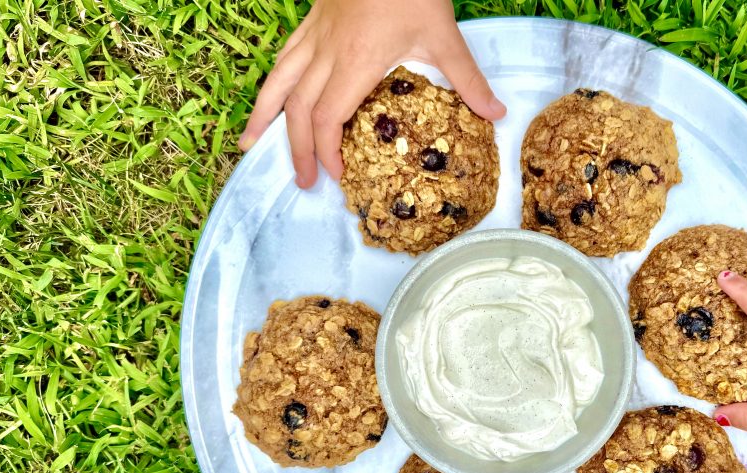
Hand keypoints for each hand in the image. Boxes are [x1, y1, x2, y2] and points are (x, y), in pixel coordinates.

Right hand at [239, 0, 505, 187]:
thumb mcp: (444, 34)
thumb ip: (468, 79)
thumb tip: (496, 114)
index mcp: (355, 62)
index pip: (328, 118)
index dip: (327, 151)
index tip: (335, 175)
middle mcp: (326, 52)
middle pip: (299, 109)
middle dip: (297, 148)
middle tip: (302, 180)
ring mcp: (315, 33)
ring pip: (279, 80)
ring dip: (264, 116)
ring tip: (249, 145)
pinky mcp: (312, 18)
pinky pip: (284, 56)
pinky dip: (272, 80)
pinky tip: (269, 94)